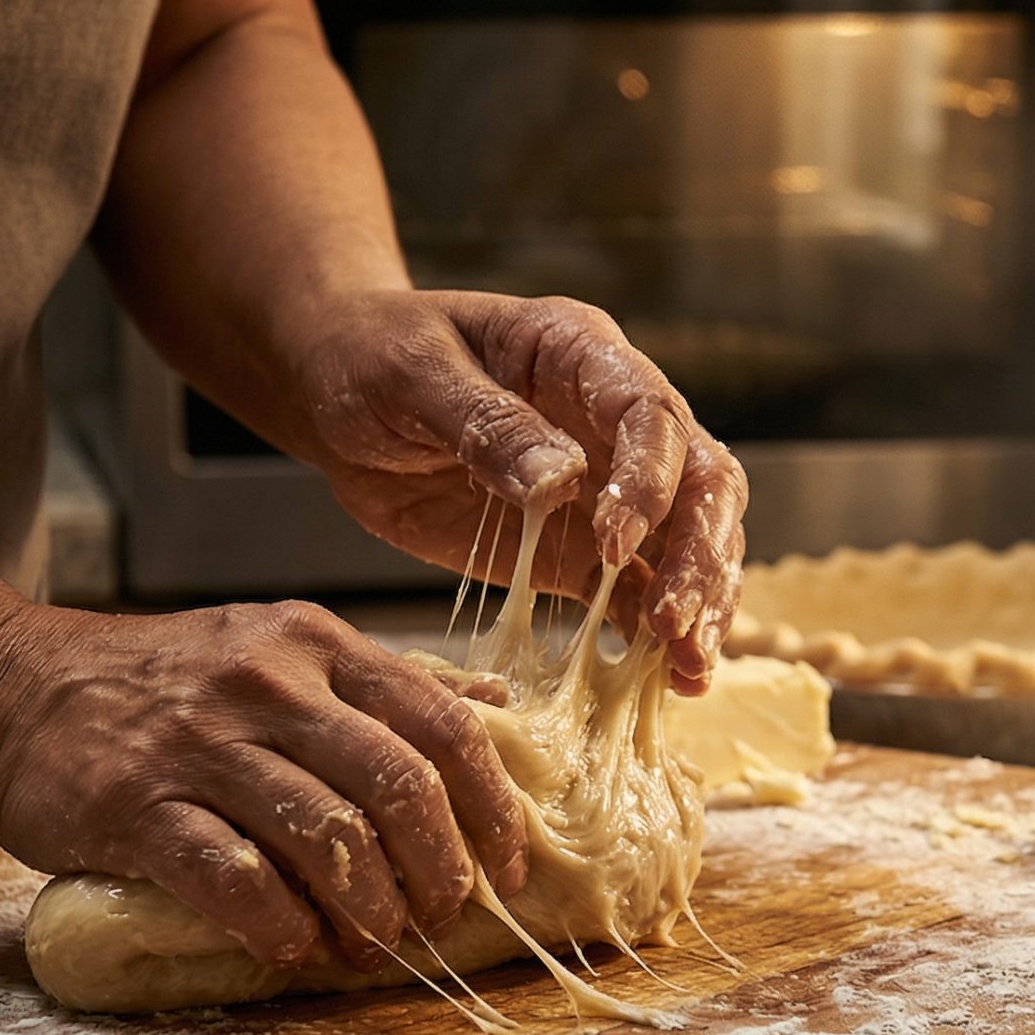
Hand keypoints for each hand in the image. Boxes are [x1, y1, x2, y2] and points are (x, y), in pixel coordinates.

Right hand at [0, 601, 527, 969]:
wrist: (6, 687)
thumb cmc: (160, 682)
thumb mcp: (278, 647)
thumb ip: (383, 681)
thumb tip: (497, 705)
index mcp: (315, 645)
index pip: (441, 724)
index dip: (491, 806)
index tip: (509, 867)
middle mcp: (267, 684)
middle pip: (397, 785)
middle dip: (438, 870)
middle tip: (441, 918)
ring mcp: (200, 744)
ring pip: (326, 836)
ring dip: (368, 909)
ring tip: (374, 946)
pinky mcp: (136, 806)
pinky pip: (234, 877)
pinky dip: (279, 925)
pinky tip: (296, 947)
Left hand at [267, 290, 748, 692]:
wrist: (335, 395)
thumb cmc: (371, 358)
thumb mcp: (411, 374)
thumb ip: (488, 422)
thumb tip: (563, 479)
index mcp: (581, 353)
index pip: (651, 413)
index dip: (649, 481)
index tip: (615, 542)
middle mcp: (612, 419)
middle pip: (699, 482)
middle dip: (699, 555)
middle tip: (674, 623)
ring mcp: (604, 488)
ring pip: (688, 540)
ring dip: (700, 603)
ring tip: (690, 667)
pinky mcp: (576, 549)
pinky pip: (635, 592)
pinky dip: (657, 636)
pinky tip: (672, 681)